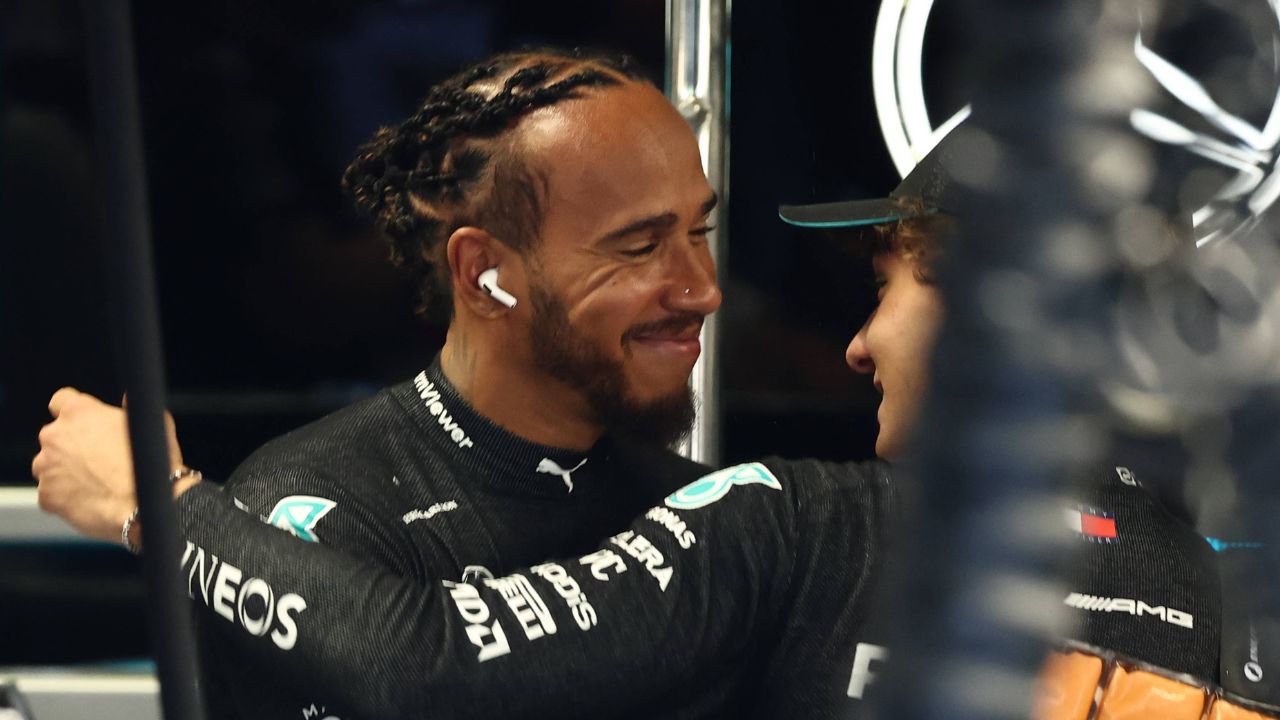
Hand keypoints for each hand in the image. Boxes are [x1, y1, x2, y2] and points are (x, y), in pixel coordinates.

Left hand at [31, 387, 188, 543]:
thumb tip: (128, 400)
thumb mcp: (151, 422)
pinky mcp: (46, 495)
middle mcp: (56, 435)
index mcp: (79, 412)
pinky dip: (65, 497)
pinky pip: (51, 494)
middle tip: (97, 460)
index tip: (85, 424)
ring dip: (64, 472)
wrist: (145, 506)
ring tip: (94, 483)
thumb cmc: (152, 463)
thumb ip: (132, 408)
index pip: (61, 400)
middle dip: (70, 446)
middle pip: (54, 436)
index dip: (75, 413)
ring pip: (48, 465)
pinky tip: (90, 500)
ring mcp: (46, 466)